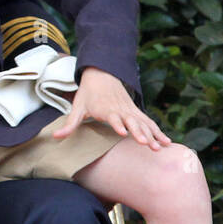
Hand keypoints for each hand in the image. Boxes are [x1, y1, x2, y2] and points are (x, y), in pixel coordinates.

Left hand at [51, 67, 170, 149]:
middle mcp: (120, 109)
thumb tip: (55, 137)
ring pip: (143, 123)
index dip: (117, 124)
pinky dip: (158, 132)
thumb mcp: (77, 107)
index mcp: (105, 108)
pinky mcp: (136, 112)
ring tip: (159, 147)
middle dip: (139, 132)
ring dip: (152, 135)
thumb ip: (69, 124)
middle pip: (131, 121)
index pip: (112, 117)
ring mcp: (130, 111)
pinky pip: (149, 123)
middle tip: (145, 144)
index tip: (123, 132)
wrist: (102, 76)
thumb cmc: (87, 94)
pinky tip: (167, 142)